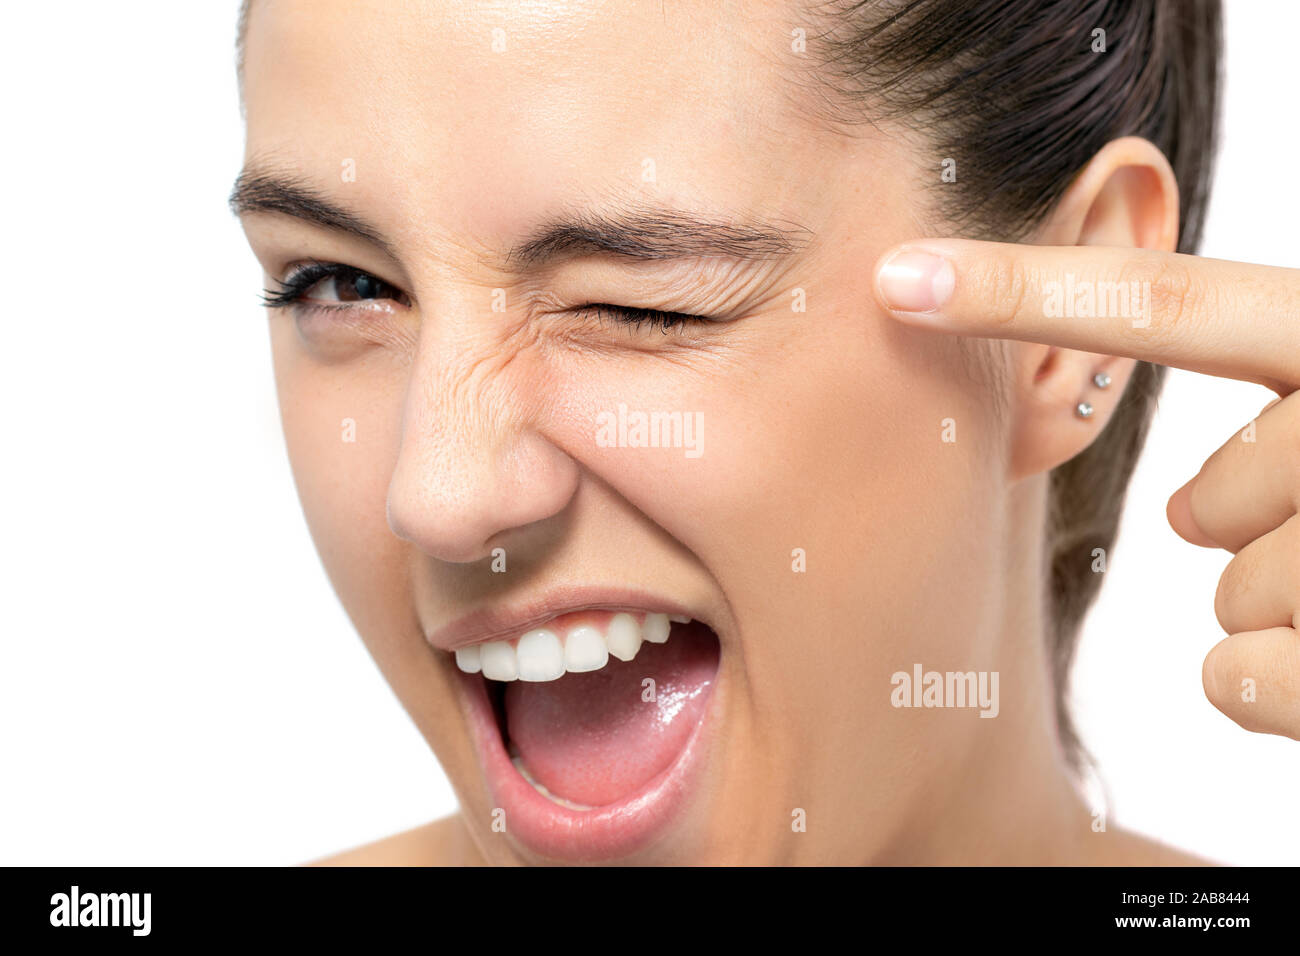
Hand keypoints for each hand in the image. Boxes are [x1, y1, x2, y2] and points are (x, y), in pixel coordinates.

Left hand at [874, 240, 1299, 738]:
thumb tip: (1186, 520)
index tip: (899, 280)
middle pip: (1211, 504)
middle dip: (1250, 533)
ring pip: (1232, 597)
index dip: (1023, 291)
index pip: (1170, 309)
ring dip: (1287, 614)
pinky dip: (1282, 690)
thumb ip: (1280, 439)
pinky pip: (1240, 680)